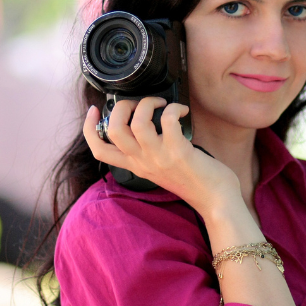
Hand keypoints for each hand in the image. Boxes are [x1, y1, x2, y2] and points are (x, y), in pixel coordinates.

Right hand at [83, 98, 242, 216]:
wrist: (216, 201)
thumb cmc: (194, 182)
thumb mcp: (160, 170)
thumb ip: (149, 153)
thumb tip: (149, 125)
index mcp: (135, 166)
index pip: (99, 150)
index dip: (89, 128)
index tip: (94, 110)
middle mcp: (142, 162)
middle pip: (113, 129)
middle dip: (122, 106)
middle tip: (140, 103)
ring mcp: (159, 157)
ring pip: (136, 122)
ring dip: (148, 104)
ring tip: (162, 103)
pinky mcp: (178, 151)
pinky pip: (167, 120)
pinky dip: (174, 108)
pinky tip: (182, 111)